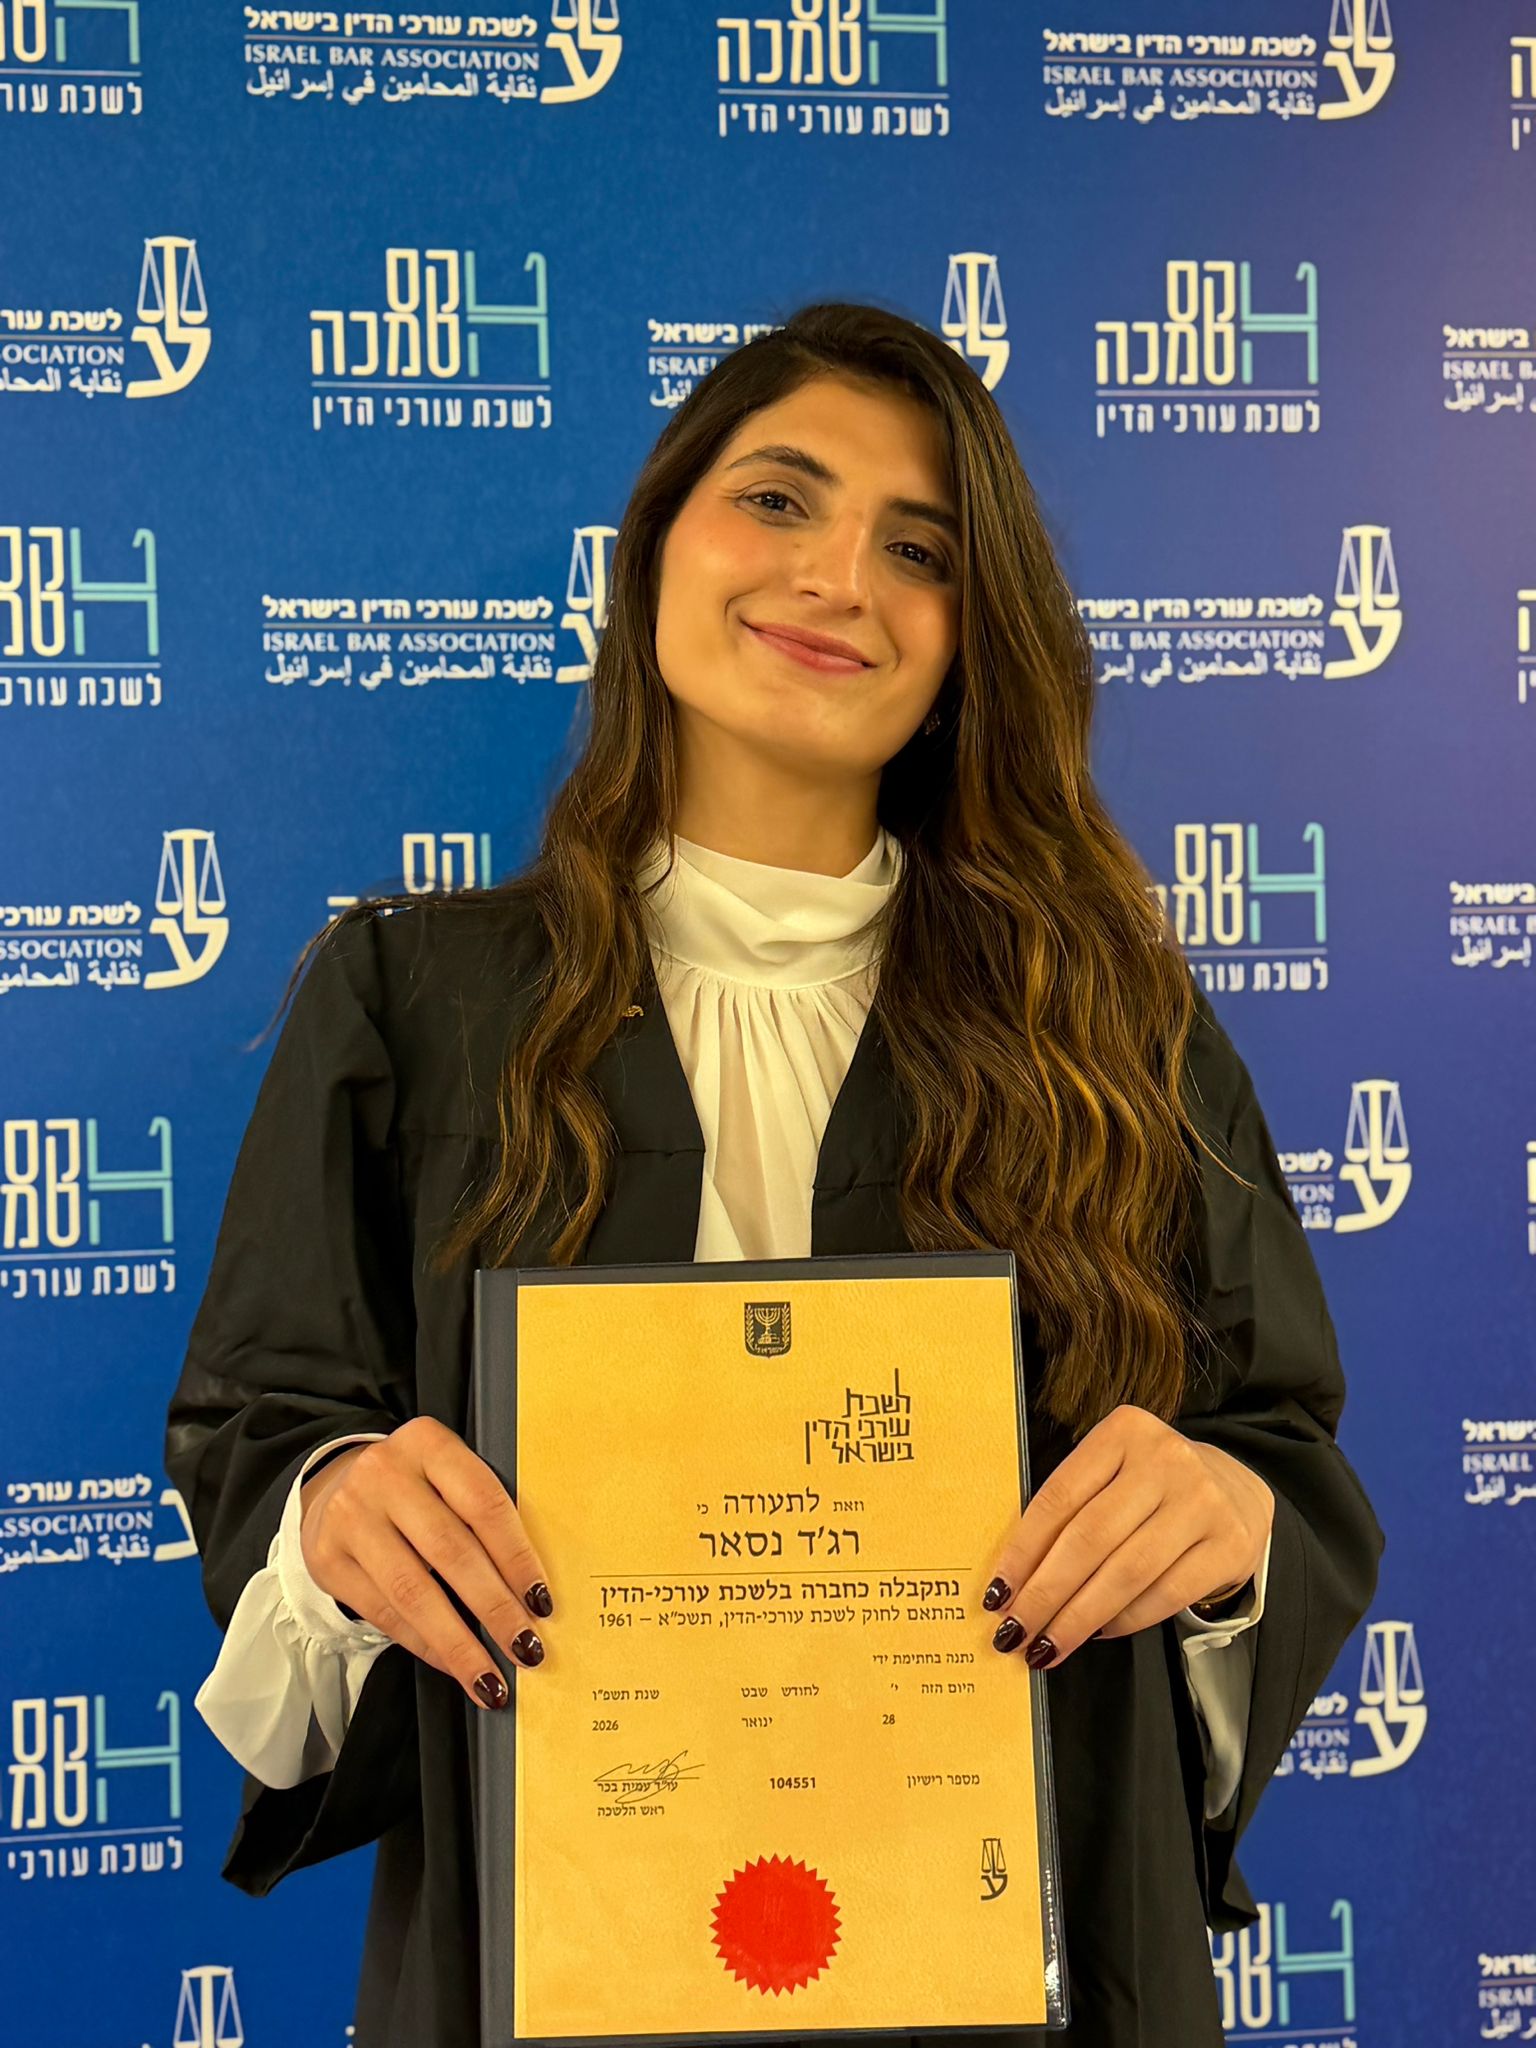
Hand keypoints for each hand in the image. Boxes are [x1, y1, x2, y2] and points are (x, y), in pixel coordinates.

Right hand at [299, 1417, 552, 1708]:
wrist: (337, 1484)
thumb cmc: (416, 1487)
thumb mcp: (448, 1476)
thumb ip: (483, 1513)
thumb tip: (532, 1591)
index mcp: (428, 1443)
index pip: (484, 1503)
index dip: (517, 1558)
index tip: (542, 1602)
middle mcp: (384, 1474)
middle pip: (451, 1551)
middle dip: (494, 1609)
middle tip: (527, 1649)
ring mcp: (350, 1516)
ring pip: (413, 1592)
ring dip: (458, 1643)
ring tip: (491, 1679)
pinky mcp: (328, 1558)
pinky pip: (384, 1613)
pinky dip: (424, 1645)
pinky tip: (452, 1664)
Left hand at [979, 1405, 1272, 1669]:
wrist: (1237, 1489)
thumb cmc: (1153, 1486)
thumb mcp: (1112, 1472)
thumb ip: (1070, 1507)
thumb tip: (1014, 1579)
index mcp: (1124, 1431)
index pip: (1059, 1498)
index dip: (1021, 1552)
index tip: (997, 1594)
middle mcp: (1166, 1460)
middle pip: (1089, 1539)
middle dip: (1044, 1594)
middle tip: (1014, 1632)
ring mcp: (1203, 1502)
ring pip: (1125, 1573)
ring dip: (1078, 1618)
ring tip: (1047, 1646)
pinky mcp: (1229, 1545)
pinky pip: (1164, 1595)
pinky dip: (1124, 1621)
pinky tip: (1097, 1633)